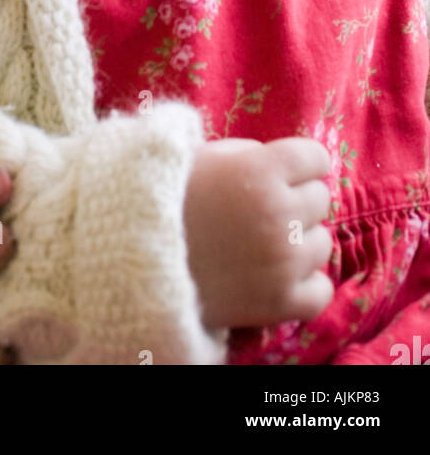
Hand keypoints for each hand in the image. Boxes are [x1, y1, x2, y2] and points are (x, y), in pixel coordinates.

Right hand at [183, 136, 333, 330]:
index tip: (283, 174)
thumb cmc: (169, 197)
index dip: (301, 165)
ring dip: (298, 242)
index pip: (317, 159)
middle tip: (262, 210)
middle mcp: (279, 213)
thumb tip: (289, 168)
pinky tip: (279, 276)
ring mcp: (283, 261)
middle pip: (321, 200)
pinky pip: (321, 291)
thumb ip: (251, 155)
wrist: (133, 254)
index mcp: (261, 169)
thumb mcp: (206, 155)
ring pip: (322, 244)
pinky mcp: (279, 302)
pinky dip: (305, 285)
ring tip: (262, 244)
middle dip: (296, 201)